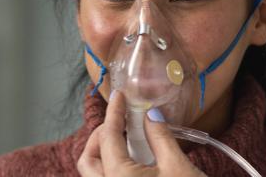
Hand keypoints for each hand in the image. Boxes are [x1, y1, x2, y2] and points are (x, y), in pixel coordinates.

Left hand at [77, 91, 205, 176]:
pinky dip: (113, 168)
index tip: (118, 96)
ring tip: (127, 139)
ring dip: (104, 154)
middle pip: (87, 159)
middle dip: (99, 136)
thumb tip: (151, 115)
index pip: (108, 137)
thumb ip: (160, 136)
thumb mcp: (177, 166)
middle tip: (118, 120)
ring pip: (95, 175)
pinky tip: (134, 161)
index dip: (114, 113)